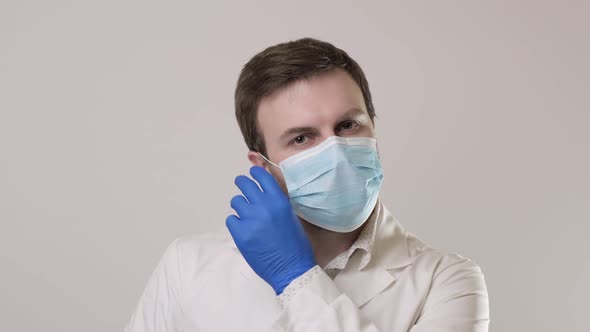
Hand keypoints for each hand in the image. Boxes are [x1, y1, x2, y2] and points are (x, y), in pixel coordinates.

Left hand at [226, 166, 316, 294]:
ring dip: (240, 207)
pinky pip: (231, 220)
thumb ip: (277, 203)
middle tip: (241, 184)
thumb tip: (264, 191)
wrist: (291, 268)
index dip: (255, 173)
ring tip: (247, 216)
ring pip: (236, 202)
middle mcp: (264, 207)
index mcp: (279, 201)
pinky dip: (236, 223)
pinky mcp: (240, 234)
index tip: (251, 173)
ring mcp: (250, 220)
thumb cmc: (296, 244)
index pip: (262, 178)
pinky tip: (245, 230)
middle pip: (245, 185)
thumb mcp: (290, 217)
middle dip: (242, 183)